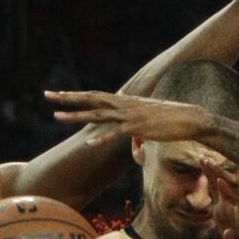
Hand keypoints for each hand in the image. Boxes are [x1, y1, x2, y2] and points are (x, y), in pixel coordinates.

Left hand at [46, 91, 212, 147]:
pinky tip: (88, 143)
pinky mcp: (139, 128)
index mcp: (126, 100)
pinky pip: (116, 134)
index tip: (59, 94)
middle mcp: (125, 104)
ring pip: (98, 114)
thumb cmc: (173, 121)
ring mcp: (131, 115)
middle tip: (47, 95)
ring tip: (56, 116)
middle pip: (91, 99)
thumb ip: (136, 133)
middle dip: (68, 98)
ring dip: (76, 116)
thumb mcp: (150, 124)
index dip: (77, 95)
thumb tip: (132, 144)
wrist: (192, 119)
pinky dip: (102, 138)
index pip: (96, 95)